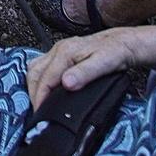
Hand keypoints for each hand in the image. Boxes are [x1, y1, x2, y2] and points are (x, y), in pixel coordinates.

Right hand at [26, 28, 147, 109]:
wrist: (122, 43)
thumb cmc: (115, 52)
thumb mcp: (103, 64)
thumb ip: (84, 74)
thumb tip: (66, 83)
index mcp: (65, 52)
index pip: (45, 78)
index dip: (40, 97)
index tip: (40, 112)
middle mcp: (59, 49)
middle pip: (34, 72)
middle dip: (33, 92)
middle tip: (38, 110)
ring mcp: (59, 49)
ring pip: (36, 67)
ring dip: (35, 85)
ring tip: (40, 101)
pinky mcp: (61, 53)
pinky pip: (43, 65)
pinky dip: (40, 78)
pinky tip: (46, 87)